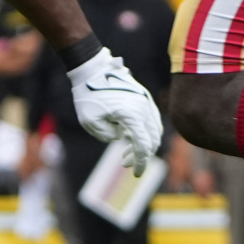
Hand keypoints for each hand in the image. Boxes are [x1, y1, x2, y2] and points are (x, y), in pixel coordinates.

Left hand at [68, 48, 163, 175]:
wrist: (93, 68)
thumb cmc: (89, 94)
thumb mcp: (90, 122)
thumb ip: (107, 135)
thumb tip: (119, 137)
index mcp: (131, 115)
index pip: (143, 146)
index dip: (141, 163)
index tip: (135, 174)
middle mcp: (143, 108)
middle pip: (152, 140)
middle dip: (141, 156)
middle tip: (124, 162)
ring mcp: (146, 102)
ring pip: (154, 130)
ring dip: (143, 144)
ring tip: (125, 151)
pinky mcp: (144, 97)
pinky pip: (151, 120)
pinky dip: (145, 132)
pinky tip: (131, 137)